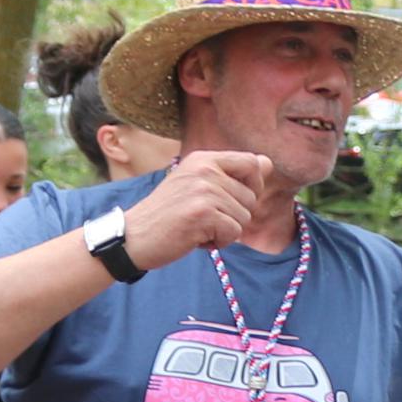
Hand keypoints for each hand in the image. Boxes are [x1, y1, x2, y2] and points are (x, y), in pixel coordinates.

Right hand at [121, 151, 271, 267]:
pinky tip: (195, 239)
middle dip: (234, 216)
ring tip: (196, 228)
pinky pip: (234, 233)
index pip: (252, 163)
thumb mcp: (198, 186)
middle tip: (203, 218)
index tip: (233, 200)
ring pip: (244, 218)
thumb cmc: (167, 215)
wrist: (133, 237)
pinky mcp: (203, 213)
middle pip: (251, 197)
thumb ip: (233, 174)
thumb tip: (268, 162)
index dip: (253, 186)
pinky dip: (218, 243)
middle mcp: (204, 169)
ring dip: (224, 231)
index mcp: (203, 158)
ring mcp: (203, 190)